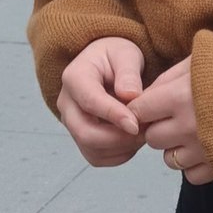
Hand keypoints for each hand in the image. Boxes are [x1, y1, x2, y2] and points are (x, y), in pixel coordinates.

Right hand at [57, 37, 145, 167]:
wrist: (107, 66)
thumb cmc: (116, 57)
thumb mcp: (125, 54)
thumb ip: (128, 73)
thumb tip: (130, 95)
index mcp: (74, 77)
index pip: (90, 102)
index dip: (113, 116)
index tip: (136, 124)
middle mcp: (67, 103)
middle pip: (85, 133)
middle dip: (118, 138)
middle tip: (146, 131)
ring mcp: (71, 124)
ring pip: (92, 149)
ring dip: (122, 147)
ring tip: (145, 131)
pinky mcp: (81, 139)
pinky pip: (98, 157)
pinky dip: (120, 154)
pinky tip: (135, 138)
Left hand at [128, 57, 212, 185]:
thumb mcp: (202, 58)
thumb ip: (170, 76)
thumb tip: (147, 94)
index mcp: (179, 97)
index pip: (138, 111)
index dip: (144, 107)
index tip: (154, 104)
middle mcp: (188, 127)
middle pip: (152, 138)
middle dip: (160, 127)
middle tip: (177, 115)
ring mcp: (204, 151)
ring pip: (169, 160)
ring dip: (177, 147)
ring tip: (196, 131)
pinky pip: (191, 176)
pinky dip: (195, 165)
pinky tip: (208, 146)